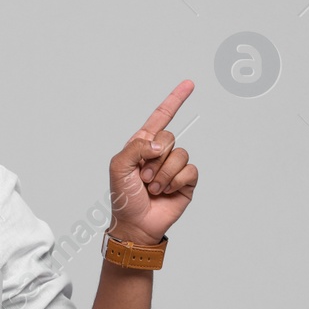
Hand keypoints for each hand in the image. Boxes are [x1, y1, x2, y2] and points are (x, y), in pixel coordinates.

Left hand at [107, 80, 199, 244]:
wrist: (135, 224)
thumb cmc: (123, 196)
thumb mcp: (119, 166)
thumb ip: (136, 147)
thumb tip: (161, 145)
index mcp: (143, 144)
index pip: (161, 117)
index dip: (175, 100)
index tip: (190, 84)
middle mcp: (160, 153)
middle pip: (170, 136)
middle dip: (155, 158)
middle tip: (144, 177)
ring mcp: (174, 167)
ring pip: (180, 155)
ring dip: (164, 174)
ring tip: (153, 188)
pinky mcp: (186, 182)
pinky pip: (190, 170)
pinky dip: (176, 182)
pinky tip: (166, 192)